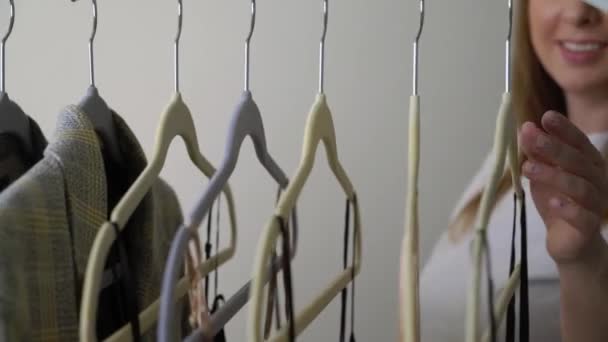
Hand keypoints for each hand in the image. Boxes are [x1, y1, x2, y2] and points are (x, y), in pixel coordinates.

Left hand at [519, 111, 607, 264]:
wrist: (570, 243)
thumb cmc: (559, 203)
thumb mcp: (543, 176)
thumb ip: (537, 155)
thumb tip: (525, 129)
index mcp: (587, 165)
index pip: (579, 142)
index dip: (564, 129)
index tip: (546, 116)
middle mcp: (597, 181)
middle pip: (578, 161)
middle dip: (554, 147)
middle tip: (531, 136)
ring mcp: (596, 205)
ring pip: (580, 188)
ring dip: (554, 175)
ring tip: (529, 168)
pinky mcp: (588, 228)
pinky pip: (583, 217)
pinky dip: (568, 209)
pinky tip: (553, 202)